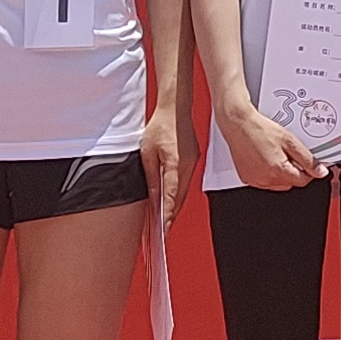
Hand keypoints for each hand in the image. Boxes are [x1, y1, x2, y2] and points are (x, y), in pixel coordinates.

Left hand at [140, 98, 188, 221]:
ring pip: (184, 191)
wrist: (175, 108)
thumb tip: (154, 196)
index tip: (162, 231)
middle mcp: (188, 166)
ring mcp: (193, 163)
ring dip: (175, 205)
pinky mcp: (193, 159)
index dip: (166, 216)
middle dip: (171, 215)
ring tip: (165, 220)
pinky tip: (171, 199)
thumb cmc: (160, 125)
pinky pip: (186, 181)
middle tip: (163, 232)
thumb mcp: (148, 152)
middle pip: (180, 198)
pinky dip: (178, 193)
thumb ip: (152, 176)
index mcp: (177, 164)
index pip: (171, 197)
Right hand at [215, 96, 321, 190]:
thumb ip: (307, 159)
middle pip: (290, 183)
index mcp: (278, 171)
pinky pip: (263, 181)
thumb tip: (320, 171)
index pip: (302, 181)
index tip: (310, 163)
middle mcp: (265, 180)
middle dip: (294, 171)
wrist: (239, 124)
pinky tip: (266, 158)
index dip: (309, 171)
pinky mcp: (247, 178)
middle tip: (291, 154)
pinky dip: (268, 173)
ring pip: (277, 184)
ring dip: (281, 173)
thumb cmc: (260, 129)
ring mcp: (254, 180)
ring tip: (277, 154)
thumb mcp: (290, 141)